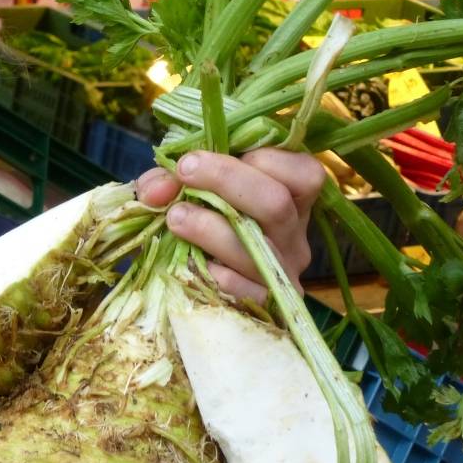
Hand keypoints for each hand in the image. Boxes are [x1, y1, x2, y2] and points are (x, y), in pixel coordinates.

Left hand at [135, 148, 322, 303]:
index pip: (305, 173)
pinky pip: (245, 290)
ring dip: (210, 227)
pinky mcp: (266, 307)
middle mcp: (295, 237)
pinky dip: (214, 272)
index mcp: (292, 200)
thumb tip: (156, 190)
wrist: (191, 288)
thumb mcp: (185, 191)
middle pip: (277, 203)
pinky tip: (190, 262)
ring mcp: (283, 274)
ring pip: (258, 246)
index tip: (213, 155)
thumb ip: (169, 180)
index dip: (261, 159)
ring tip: (175, 216)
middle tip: (185, 170)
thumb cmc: (198, 222)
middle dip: (227, 178)